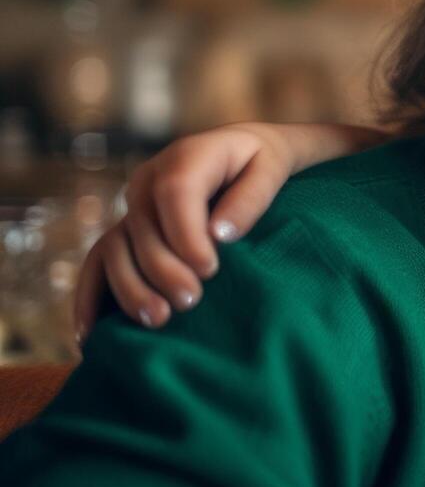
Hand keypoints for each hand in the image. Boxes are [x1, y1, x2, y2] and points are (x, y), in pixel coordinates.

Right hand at [72, 123, 295, 343]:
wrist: (243, 152)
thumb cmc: (262, 162)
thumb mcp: (272, 169)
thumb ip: (250, 199)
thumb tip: (220, 234)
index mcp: (185, 158)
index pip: (175, 193)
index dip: (186, 235)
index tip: (209, 269)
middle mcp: (148, 180)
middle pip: (142, 228)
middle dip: (163, 269)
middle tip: (192, 301)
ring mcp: (132, 206)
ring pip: (115, 248)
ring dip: (131, 287)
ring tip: (159, 319)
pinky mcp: (126, 229)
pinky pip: (99, 260)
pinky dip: (91, 295)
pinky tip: (91, 334)